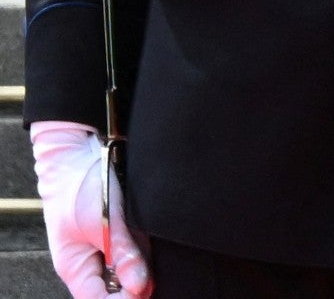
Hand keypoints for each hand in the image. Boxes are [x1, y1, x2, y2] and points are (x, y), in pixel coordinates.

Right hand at [31, 122, 150, 298]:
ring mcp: (107, 246)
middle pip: (117, 289)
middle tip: (154, 274)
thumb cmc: (79, 186)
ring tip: (150, 251)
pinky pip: (137, 249)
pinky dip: (147, 248)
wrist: (80, 151)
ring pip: (131, 270)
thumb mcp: (103, 222)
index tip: (145, 291)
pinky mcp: (121, 231)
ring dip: (144, 265)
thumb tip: (139, 287)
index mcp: (76, 267)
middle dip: (137, 284)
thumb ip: (123, 254)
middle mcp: (91, 261)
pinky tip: (153, 240)